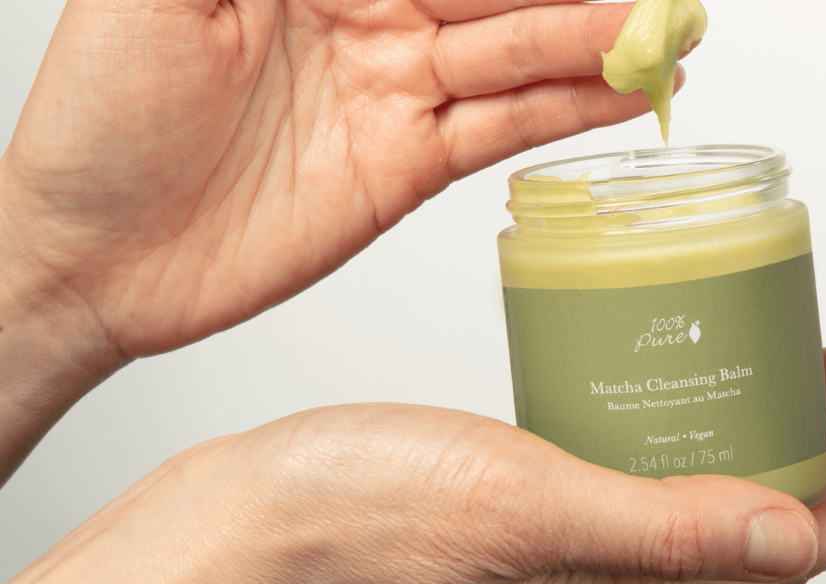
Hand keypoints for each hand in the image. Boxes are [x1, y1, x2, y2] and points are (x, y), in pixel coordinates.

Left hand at [0, 0, 661, 359]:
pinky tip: (620, 98)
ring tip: (668, 38)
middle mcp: (367, 23)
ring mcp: (392, 97)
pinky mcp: (405, 170)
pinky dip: (563, 115)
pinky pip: (498, 132)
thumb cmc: (96, 120)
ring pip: (513, 58)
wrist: (94, 254)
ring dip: (592, 48)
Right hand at [0, 348, 825, 583]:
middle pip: (765, 516)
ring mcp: (581, 540)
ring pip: (716, 488)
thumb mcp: (521, 508)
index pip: (786, 552)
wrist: (265, 513)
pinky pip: (654, 467)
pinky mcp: (546, 496)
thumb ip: (655, 530)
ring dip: (778, 430)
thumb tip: (791, 531)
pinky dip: (701, 423)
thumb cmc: (365, 515)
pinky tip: (699, 381)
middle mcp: (615, 578)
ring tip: (814, 366)